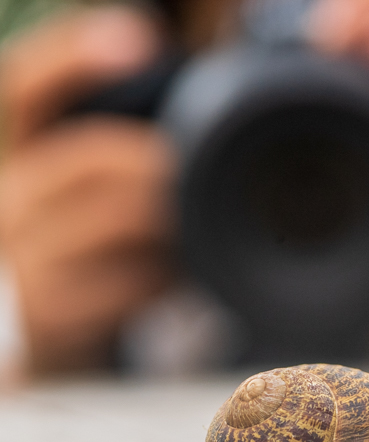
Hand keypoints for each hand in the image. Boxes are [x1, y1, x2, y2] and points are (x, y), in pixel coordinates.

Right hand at [0, 7, 175, 373]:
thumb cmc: (75, 250)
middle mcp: (5, 199)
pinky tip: (184, 276)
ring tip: (202, 228)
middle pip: (92, 157)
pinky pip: (129, 283)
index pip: (25, 86)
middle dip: (163, 162)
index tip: (141, 35)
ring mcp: (22, 259)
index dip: (75, 55)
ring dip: (177, 222)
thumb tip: (202, 105)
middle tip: (206, 174)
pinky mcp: (48, 314)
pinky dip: (170, 276)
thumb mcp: (73, 192)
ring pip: (120, 220)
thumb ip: (115, 154)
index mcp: (12, 152)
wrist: (32, 337)